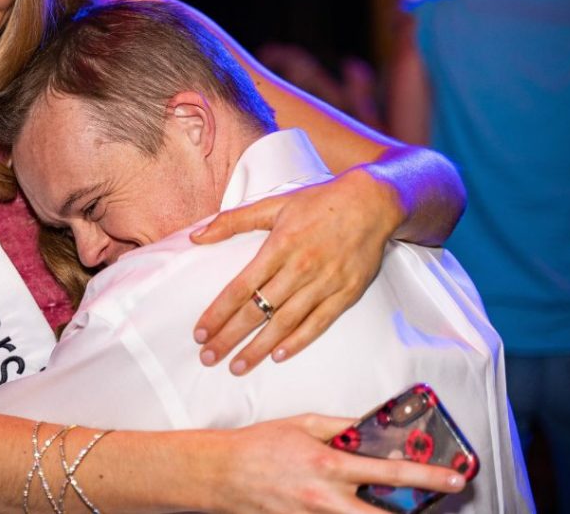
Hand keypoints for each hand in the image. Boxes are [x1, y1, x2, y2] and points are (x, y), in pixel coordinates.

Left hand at [190, 168, 400, 373]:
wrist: (372, 203)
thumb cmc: (318, 203)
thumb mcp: (273, 204)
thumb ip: (233, 221)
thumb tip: (197, 237)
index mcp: (279, 246)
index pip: (240, 287)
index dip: (218, 312)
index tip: (200, 332)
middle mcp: (300, 268)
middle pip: (257, 310)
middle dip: (230, 337)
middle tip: (208, 357)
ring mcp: (324, 283)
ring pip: (285, 323)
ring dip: (258, 347)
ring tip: (237, 366)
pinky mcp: (346, 294)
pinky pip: (318, 323)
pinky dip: (298, 341)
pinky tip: (277, 356)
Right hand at [208, 414, 465, 512]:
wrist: (221, 473)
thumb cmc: (258, 447)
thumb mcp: (302, 425)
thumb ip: (339, 427)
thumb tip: (369, 425)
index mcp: (329, 465)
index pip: (389, 471)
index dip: (427, 476)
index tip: (454, 478)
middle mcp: (326, 498)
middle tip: (438, 508)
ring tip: (401, 510)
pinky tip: (354, 508)